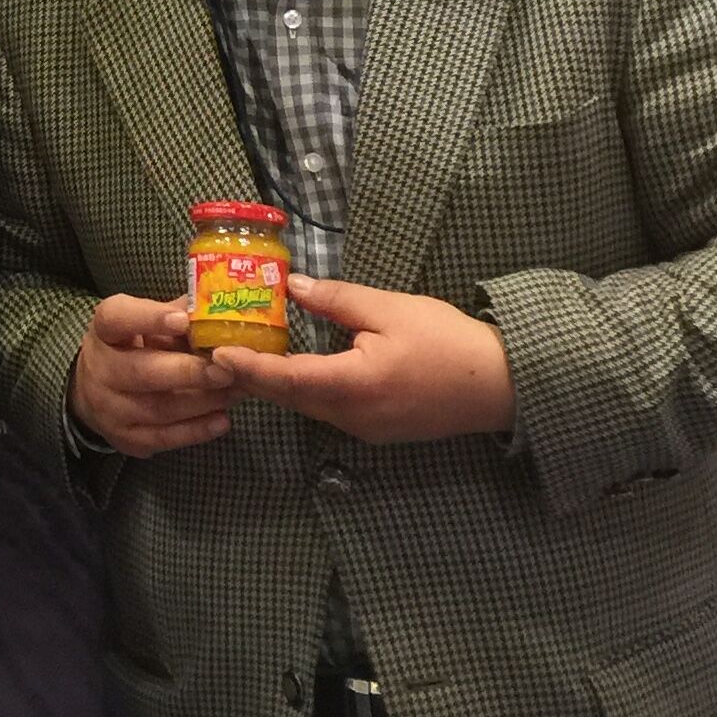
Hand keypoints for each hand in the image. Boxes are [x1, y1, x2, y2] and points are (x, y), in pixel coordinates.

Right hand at [68, 292, 235, 457]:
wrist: (98, 389)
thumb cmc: (133, 347)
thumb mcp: (145, 322)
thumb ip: (177, 313)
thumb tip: (219, 305)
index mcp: (104, 330)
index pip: (117, 318)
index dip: (149, 318)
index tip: (183, 319)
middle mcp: (99, 370)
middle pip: (141, 372)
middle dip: (188, 372)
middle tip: (226, 369)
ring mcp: (109, 409)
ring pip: (158, 408)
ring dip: (202, 401)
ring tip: (235, 391)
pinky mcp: (125, 438)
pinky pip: (164, 438)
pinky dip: (196, 430)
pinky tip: (222, 419)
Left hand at [204, 275, 514, 442]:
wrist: (500, 386)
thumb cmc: (448, 343)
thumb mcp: (390, 309)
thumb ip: (337, 300)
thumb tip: (292, 288)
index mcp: (353, 386)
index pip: (286, 379)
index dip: (248, 367)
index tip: (216, 354)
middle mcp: (352, 416)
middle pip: (290, 397)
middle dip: (252, 376)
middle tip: (217, 351)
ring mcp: (365, 428)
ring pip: (307, 406)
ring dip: (276, 385)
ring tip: (244, 357)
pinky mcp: (377, 428)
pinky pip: (327, 410)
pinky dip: (302, 391)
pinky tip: (290, 371)